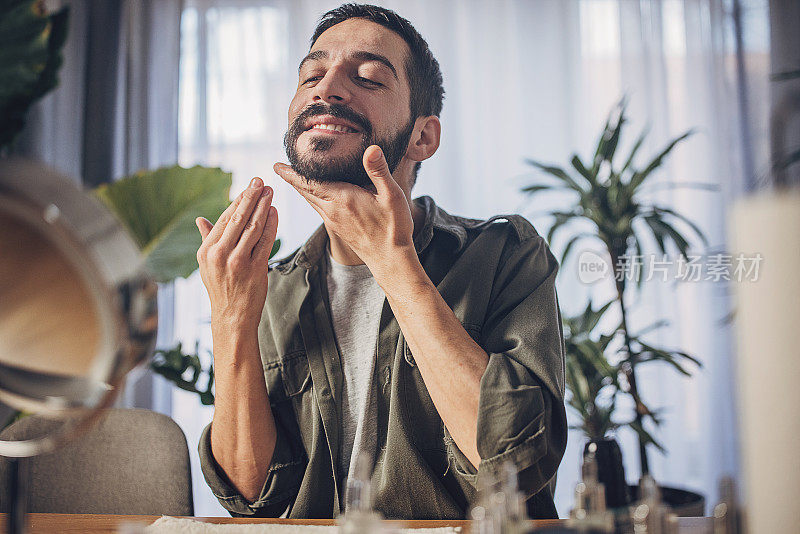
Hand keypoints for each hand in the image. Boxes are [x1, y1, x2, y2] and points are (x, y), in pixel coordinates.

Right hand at [195, 177, 278, 334]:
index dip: (238, 201)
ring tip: (270, 193)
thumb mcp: (207, 264)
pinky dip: (271, 225)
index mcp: (206, 250)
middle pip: (238, 218)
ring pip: (253, 227)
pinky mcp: (255, 269)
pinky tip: (275, 213)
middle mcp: (220, 254)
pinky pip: (265, 241)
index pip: (223, 218)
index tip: (248, 187)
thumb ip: (207, 239)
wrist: (231, 317)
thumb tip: (199, 220)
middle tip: (260, 181)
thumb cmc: (221, 288)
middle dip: (251, 197)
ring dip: (263, 207)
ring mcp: (237, 261)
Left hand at [273, 145, 413, 270]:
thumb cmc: (393, 228)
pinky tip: (314, 196)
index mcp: (342, 198)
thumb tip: (371, 149)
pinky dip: (310, 199)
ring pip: (310, 201)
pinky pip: (318, 209)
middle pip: (305, 192)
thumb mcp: (391, 196)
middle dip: (292, 179)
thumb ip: (379, 171)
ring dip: (300, 189)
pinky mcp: (338, 229)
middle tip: (278, 168)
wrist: (390, 260)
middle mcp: (332, 210)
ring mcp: (333, 221)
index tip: (276, 165)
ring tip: (292, 178)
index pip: (310, 182)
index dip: (292, 173)